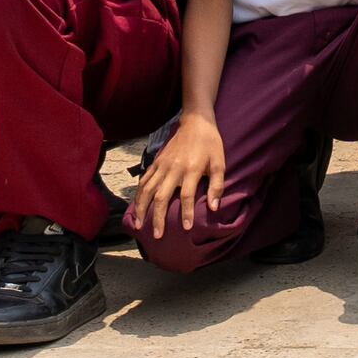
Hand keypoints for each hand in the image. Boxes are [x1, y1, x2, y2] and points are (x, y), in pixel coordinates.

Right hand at [134, 113, 230, 242]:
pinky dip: (139, 193)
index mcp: (191, 169)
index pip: (187, 195)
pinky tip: (137, 205)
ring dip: (142, 208)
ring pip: (148, 189)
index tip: (186, 228)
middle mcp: (174, 168)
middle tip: (157, 235)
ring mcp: (162, 165)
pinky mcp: (156, 162)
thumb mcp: (220, 162)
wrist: (196, 122)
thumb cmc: (210, 144)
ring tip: (139, 224)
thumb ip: (217, 185)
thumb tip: (214, 207)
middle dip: (158, 217)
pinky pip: (144, 180)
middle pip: (162, 196)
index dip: (186, 212)